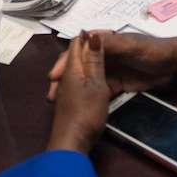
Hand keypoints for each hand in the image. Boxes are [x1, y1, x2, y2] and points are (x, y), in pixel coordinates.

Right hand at [47, 30, 176, 100]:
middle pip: (79, 66)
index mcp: (104, 42)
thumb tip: (84, 37)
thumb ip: (108, 43)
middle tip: (52, 94)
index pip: (78, 51)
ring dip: (74, 89)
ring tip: (61, 102)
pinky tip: (80, 105)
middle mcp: (104, 55)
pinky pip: (99, 89)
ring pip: (86, 80)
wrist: (176, 65)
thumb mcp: (129, 45)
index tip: (54, 77)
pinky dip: (89, 96)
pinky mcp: (118, 83)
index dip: (64, 63)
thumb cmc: (153, 50)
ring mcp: (111, 70)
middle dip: (64, 79)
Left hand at [47, 32, 111, 153]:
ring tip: (107, 65)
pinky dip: (91, 79)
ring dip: (91, 65)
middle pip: (76, 56)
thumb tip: (91, 34)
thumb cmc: (87, 112)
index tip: (109, 36)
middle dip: (89, 51)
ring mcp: (68, 89)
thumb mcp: (96, 84)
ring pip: (79, 70)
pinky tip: (101, 85)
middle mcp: (67, 76)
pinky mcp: (71, 101)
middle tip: (108, 50)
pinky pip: (81, 82)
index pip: (78, 43)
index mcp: (73, 68)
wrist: (72, 142)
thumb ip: (94, 60)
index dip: (91, 37)